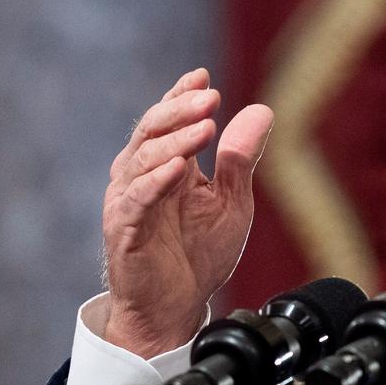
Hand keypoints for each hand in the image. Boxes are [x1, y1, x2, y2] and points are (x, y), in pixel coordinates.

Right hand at [100, 68, 272, 355]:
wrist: (175, 309)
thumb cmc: (197, 255)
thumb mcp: (231, 202)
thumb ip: (239, 160)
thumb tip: (262, 111)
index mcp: (165, 165)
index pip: (169, 121)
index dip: (181, 96)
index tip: (202, 76)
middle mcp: (140, 177)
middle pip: (152, 131)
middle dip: (180, 110)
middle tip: (208, 96)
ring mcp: (128, 202)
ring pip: (143, 160)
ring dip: (175, 141)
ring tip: (204, 127)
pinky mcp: (123, 230)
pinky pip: (136, 200)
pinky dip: (155, 181)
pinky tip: (178, 168)